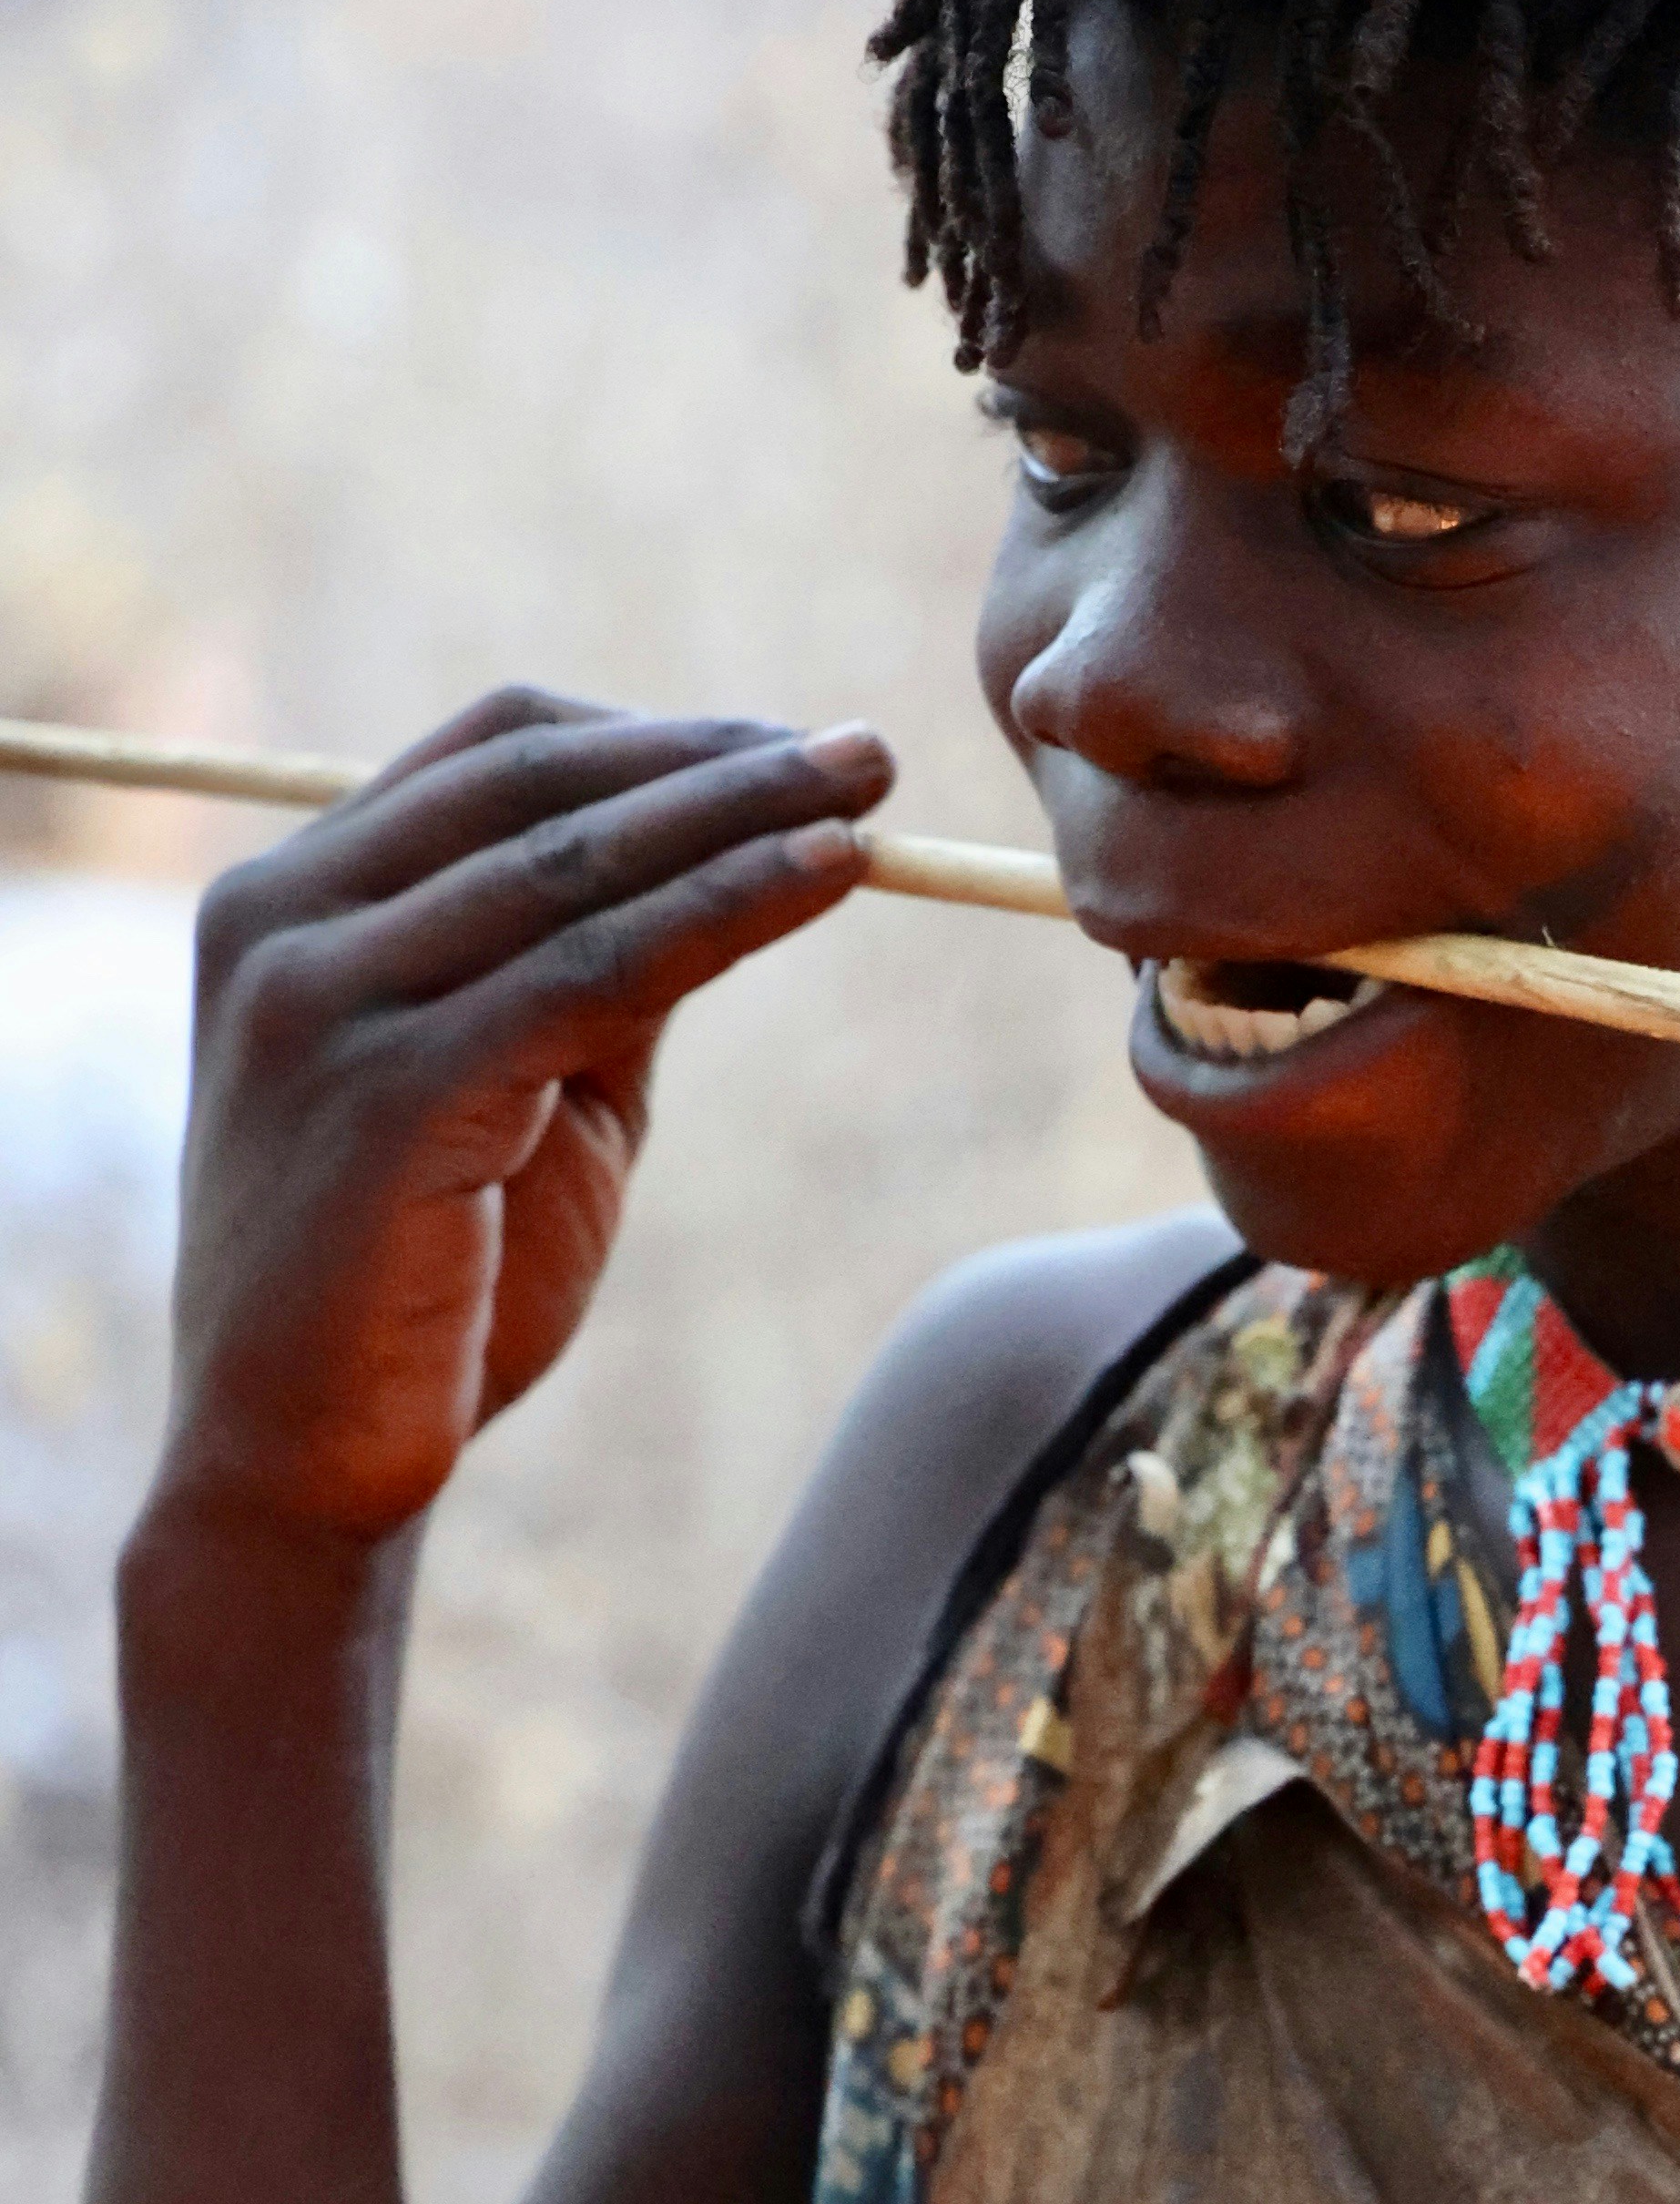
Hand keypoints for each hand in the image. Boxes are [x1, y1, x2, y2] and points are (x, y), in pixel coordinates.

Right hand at [155, 687, 888, 1548]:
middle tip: (867, 752)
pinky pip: (593, 969)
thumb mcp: (516, 1089)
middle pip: (533, 782)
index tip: (792, 749)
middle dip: (718, 759)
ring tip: (872, 796)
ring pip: (574, 865)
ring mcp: (322, 1001)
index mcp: (290, 899)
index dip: (657, 739)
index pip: (491, 755)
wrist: (306, 1464)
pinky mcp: (390, 1091)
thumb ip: (591, 971)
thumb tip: (740, 858)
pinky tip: (826, 879)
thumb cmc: (418, 1287)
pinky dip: (725, 909)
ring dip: (741, 815)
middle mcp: (283, 922)